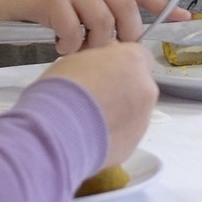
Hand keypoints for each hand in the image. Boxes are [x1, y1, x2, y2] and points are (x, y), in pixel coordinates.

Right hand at [0, 0, 188, 54]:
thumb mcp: (83, 3)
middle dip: (123, 37)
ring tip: (79, 49)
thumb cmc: (46, 12)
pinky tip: (59, 45)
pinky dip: (70, 46)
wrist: (3, 7)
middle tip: (109, 52)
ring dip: (93, 44)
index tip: (184, 18)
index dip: (162, 5)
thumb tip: (139, 36)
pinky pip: (75, 31)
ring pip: (102, 22)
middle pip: (125, 8)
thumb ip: (109, 10)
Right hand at [38, 43, 157, 166]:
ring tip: (88, 121)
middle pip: (138, 86)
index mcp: (133, 61)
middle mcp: (145, 88)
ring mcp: (143, 118)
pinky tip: (90, 136)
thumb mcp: (76, 60)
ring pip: (134, 113)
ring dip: (118, 115)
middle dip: (120, 91)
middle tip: (94, 98)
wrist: (56, 130)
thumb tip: (103, 66)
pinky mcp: (134, 144)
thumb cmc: (62, 89)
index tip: (102, 72)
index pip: (137, 57)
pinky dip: (112, 135)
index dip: (118, 65)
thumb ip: (99, 61)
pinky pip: (126, 135)